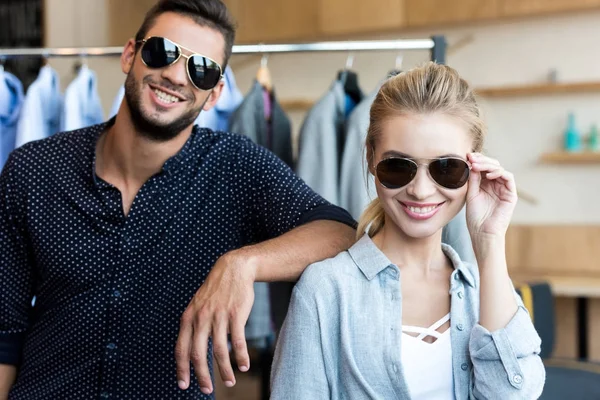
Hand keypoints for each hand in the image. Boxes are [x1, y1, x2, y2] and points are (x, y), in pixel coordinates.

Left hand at [175, 250, 255, 393]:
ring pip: (219, 350)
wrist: (233, 269)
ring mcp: (219, 316)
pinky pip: (237, 341)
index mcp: (189, 317)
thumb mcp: (198, 305)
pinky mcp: (235, 314)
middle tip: (206, 390)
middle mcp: (201, 318)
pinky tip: (244, 366)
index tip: (183, 384)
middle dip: (202, 375)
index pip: (181, 348)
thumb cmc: (216, 291)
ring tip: (230, 381)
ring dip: (225, 370)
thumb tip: (193, 352)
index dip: (181, 369)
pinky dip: (240, 356)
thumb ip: (194, 326)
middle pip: (198, 353)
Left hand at [465, 153, 517, 244]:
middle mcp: (495, 185)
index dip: (476, 160)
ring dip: (488, 165)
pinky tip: (488, 174)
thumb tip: (472, 163)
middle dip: (481, 160)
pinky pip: (508, 177)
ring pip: (499, 169)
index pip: (483, 167)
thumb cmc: (475, 217)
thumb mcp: (471, 194)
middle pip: (492, 166)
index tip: (466, 156)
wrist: (482, 232)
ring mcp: (504, 188)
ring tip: (476, 165)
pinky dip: (499, 173)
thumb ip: (473, 179)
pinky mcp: (511, 194)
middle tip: (471, 158)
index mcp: (485, 184)